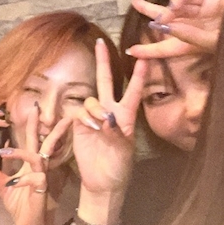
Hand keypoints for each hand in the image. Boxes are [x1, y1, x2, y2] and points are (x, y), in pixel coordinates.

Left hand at [0, 113, 73, 224]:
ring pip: (36, 157)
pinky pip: (34, 179)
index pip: (29, 140)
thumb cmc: (20, 204)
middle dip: (37, 125)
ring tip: (2, 151)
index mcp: (29, 164)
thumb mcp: (3, 186)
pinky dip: (21, 179)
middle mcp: (37, 167)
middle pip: (41, 141)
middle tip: (36, 108)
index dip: (30, 125)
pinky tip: (11, 182)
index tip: (30, 109)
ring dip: (19, 153)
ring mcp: (41, 177)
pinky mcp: (41, 190)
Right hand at [70, 39, 146, 219]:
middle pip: (106, 81)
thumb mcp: (123, 150)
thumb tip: (107, 117)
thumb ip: (116, 133)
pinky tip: (88, 128)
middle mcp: (110, 111)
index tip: (144, 56)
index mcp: (127, 116)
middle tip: (100, 42)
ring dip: (94, 109)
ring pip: (91, 99)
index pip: (133, 90)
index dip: (138, 74)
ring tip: (99, 126)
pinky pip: (79, 111)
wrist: (102, 182)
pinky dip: (84, 117)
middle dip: (103, 61)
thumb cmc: (119, 166)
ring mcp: (93, 117)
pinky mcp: (78, 124)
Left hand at [125, 0, 223, 58]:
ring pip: (171, 7)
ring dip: (159, 9)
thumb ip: (186, 35)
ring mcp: (197, 12)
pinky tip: (174, 6)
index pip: (164, 48)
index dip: (147, 51)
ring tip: (149, 11)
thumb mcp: (209, 43)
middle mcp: (190, 28)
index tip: (130, 51)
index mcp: (189, 45)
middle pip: (164, 22)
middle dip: (149, 12)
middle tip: (135, 3)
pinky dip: (176, 0)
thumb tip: (163, 27)